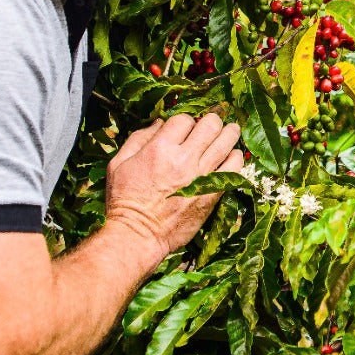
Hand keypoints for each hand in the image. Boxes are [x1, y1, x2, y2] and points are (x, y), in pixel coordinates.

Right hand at [104, 112, 243, 261]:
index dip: (186, 121)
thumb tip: (159, 123)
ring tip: (230, 132)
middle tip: (213, 124)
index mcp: (159, 148)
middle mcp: (183, 158)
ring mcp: (201, 175)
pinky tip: (233, 156)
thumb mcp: (119, 164)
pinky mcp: (212, 192)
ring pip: (226, 141)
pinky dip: (236, 158)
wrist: (138, 234)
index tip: (186, 128)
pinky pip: (234, 167)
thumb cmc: (125, 201)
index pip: (184, 119)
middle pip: (210, 124)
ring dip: (230, 133)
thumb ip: (138, 138)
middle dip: (212, 121)